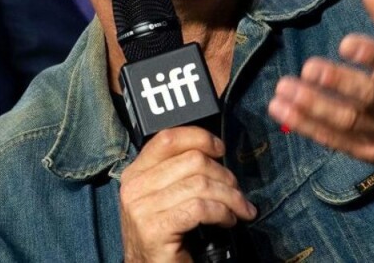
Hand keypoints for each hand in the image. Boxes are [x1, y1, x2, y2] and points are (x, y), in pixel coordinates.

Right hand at [119, 126, 256, 262]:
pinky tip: (227, 221)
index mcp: (135, 173)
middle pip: (192, 161)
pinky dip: (222, 212)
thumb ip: (177, 172)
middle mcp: (134, 186)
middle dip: (225, 176)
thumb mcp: (163, 196)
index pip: (168, 138)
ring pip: (201, 184)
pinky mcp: (155, 229)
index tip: (221, 149)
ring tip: (239, 210)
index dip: (200, 138)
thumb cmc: (163, 234)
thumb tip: (212, 153)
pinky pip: (199, 208)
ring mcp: (141, 208)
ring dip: (230, 197)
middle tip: (238, 193)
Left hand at [267, 0, 373, 167]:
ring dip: (312, 108)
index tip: (345, 42)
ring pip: (346, 122)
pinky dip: (306, 126)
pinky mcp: (365, 151)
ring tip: (282, 90)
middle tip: (307, 67)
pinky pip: (334, 140)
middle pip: (366, 98)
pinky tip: (280, 109)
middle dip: (336, 84)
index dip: (370, 55)